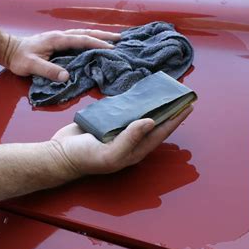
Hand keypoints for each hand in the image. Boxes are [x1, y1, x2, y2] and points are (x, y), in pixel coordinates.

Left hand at [5, 29, 119, 81]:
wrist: (10, 50)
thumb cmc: (20, 58)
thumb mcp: (32, 66)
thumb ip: (48, 70)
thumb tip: (66, 76)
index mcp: (58, 39)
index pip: (82, 40)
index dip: (97, 43)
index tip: (110, 48)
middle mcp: (61, 36)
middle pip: (86, 33)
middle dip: (104, 35)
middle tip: (120, 38)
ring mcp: (60, 38)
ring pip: (83, 34)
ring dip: (98, 35)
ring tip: (113, 39)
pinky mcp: (59, 42)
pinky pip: (78, 38)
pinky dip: (90, 38)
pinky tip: (95, 43)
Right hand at [49, 106, 193, 175]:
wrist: (59, 153)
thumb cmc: (85, 158)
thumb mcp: (110, 153)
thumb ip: (131, 139)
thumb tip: (152, 121)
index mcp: (135, 149)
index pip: (161, 131)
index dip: (176, 118)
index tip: (189, 104)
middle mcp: (130, 139)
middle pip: (155, 121)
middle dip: (169, 108)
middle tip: (180, 94)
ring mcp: (118, 129)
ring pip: (140, 113)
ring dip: (152, 102)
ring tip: (164, 90)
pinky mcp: (106, 121)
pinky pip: (123, 108)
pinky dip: (132, 100)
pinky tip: (139, 92)